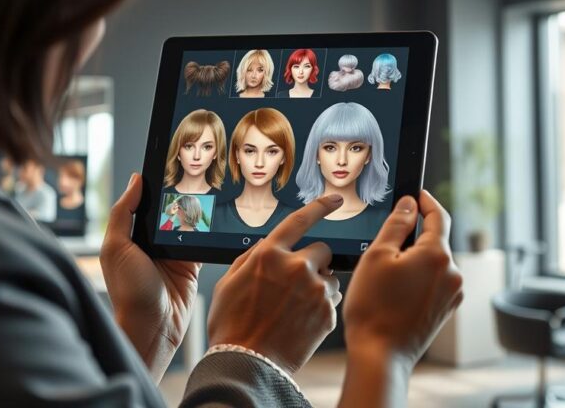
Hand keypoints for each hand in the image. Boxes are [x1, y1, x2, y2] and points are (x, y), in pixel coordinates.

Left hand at [100, 173, 201, 381]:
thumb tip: (135, 179)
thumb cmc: (128, 291)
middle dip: (181, 197)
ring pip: (188, 224)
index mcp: (131, 236)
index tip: (171, 165)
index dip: (157, 186)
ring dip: (196, 214)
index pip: (146, 203)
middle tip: (196, 176)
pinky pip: (202, 242)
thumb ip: (124, 213)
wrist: (153, 327)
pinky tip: (215, 220)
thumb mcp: (116, 248)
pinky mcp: (191, 265)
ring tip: (209, 193)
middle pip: (170, 211)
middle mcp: (152, 243)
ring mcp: (173, 254)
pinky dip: (208, 233)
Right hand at [206, 195, 343, 375]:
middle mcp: (296, 267)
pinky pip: (332, 301)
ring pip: (330, 277)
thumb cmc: (232, 325)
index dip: (321, 206)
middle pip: (322, 250)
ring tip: (297, 307)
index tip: (335, 199)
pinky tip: (301, 321)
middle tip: (298, 283)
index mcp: (269, 255)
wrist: (246, 364)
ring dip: (319, 286)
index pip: (301, 220)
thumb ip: (251, 258)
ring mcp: (315, 290)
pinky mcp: (327, 312)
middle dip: (314, 262)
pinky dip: (321, 308)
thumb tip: (266, 245)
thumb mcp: (229, 284)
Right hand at [343, 190, 463, 365]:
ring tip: (387, 275)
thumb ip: (396, 224)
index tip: (417, 194)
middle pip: (435, 241)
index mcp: (438, 254)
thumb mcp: (377, 256)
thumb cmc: (373, 307)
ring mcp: (452, 294)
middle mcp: (453, 273)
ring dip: (416, 260)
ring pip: (434, 263)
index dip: (426, 201)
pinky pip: (434, 282)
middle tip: (387, 242)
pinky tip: (397, 292)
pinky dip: (419, 279)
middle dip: (415, 237)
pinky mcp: (446, 310)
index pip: (438, 216)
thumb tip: (410, 204)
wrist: (380, 355)